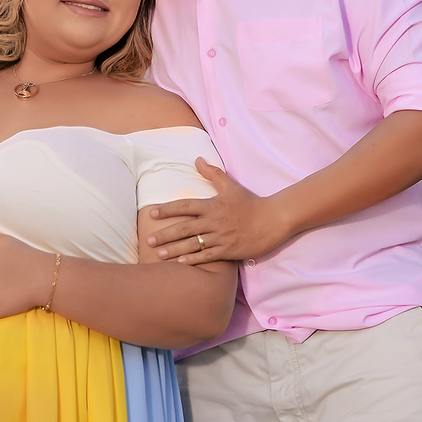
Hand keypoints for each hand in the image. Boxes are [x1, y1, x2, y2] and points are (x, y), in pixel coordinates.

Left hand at [146, 158, 286, 264]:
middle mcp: (214, 222)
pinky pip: (208, 256)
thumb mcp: (231, 185)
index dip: (167, 209)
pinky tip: (180, 263)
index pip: (185, 206)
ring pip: (193, 245)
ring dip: (174, 250)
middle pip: (184, 228)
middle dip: (165, 235)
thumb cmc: (250, 202)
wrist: (273, 220)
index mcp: (212, 205)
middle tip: (148, 240)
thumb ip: (212, 173)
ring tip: (159, 254)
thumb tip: (197, 159)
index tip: (151, 213)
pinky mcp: (229, 251)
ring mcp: (221, 237)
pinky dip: (194, 260)